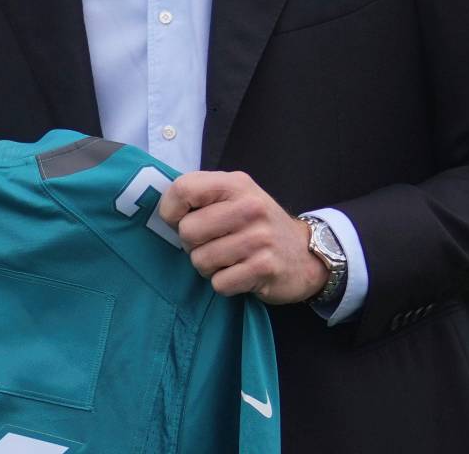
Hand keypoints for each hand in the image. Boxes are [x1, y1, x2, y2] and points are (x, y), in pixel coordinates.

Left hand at [156, 170, 328, 304]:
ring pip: (201, 261)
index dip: (170, 210)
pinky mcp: (265, 268)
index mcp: (235, 184)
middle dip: (192, 244)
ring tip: (228, 259)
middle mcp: (249, 207)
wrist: (305, 254)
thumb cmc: (257, 225)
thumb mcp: (234, 197)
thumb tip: (163, 213)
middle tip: (211, 244)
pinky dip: (224, 283)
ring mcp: (259, 238)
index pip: (183, 189)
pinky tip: (240, 273)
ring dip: (209, 266)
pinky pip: (219, 283)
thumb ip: (201, 197)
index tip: (179, 220)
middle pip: (187, 231)